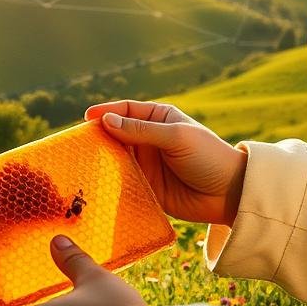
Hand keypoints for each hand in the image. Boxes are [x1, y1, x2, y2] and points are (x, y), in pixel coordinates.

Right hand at [85, 100, 247, 225]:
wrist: (230, 193)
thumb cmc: (208, 157)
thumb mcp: (176, 137)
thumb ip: (140, 131)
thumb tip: (106, 121)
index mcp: (158, 119)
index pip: (126, 111)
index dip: (106, 113)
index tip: (87, 119)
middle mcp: (148, 140)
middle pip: (115, 135)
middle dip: (98, 137)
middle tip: (77, 143)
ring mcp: (145, 164)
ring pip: (115, 158)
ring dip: (100, 160)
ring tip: (80, 163)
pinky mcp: (144, 186)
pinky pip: (121, 181)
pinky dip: (109, 181)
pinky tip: (96, 183)